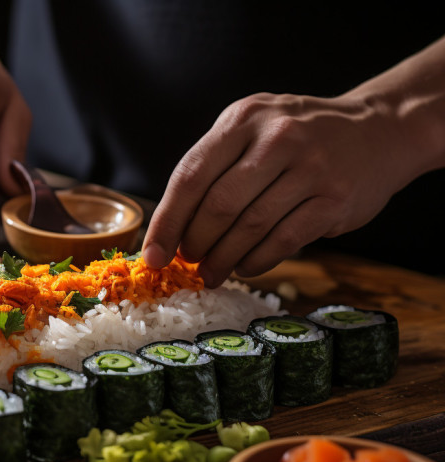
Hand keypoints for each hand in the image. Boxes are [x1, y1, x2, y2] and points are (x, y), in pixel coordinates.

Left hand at [142, 92, 415, 286]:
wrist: (378, 130)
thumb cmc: (297, 138)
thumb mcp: (252, 129)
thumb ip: (214, 167)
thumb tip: (171, 229)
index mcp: (244, 118)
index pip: (191, 176)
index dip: (167, 221)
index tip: (152, 254)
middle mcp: (277, 137)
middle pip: (218, 205)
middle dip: (195, 243)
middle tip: (188, 261)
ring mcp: (310, 168)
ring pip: (250, 227)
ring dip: (223, 258)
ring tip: (212, 272)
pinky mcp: (334, 199)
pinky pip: (283, 241)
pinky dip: (256, 261)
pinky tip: (244, 267)